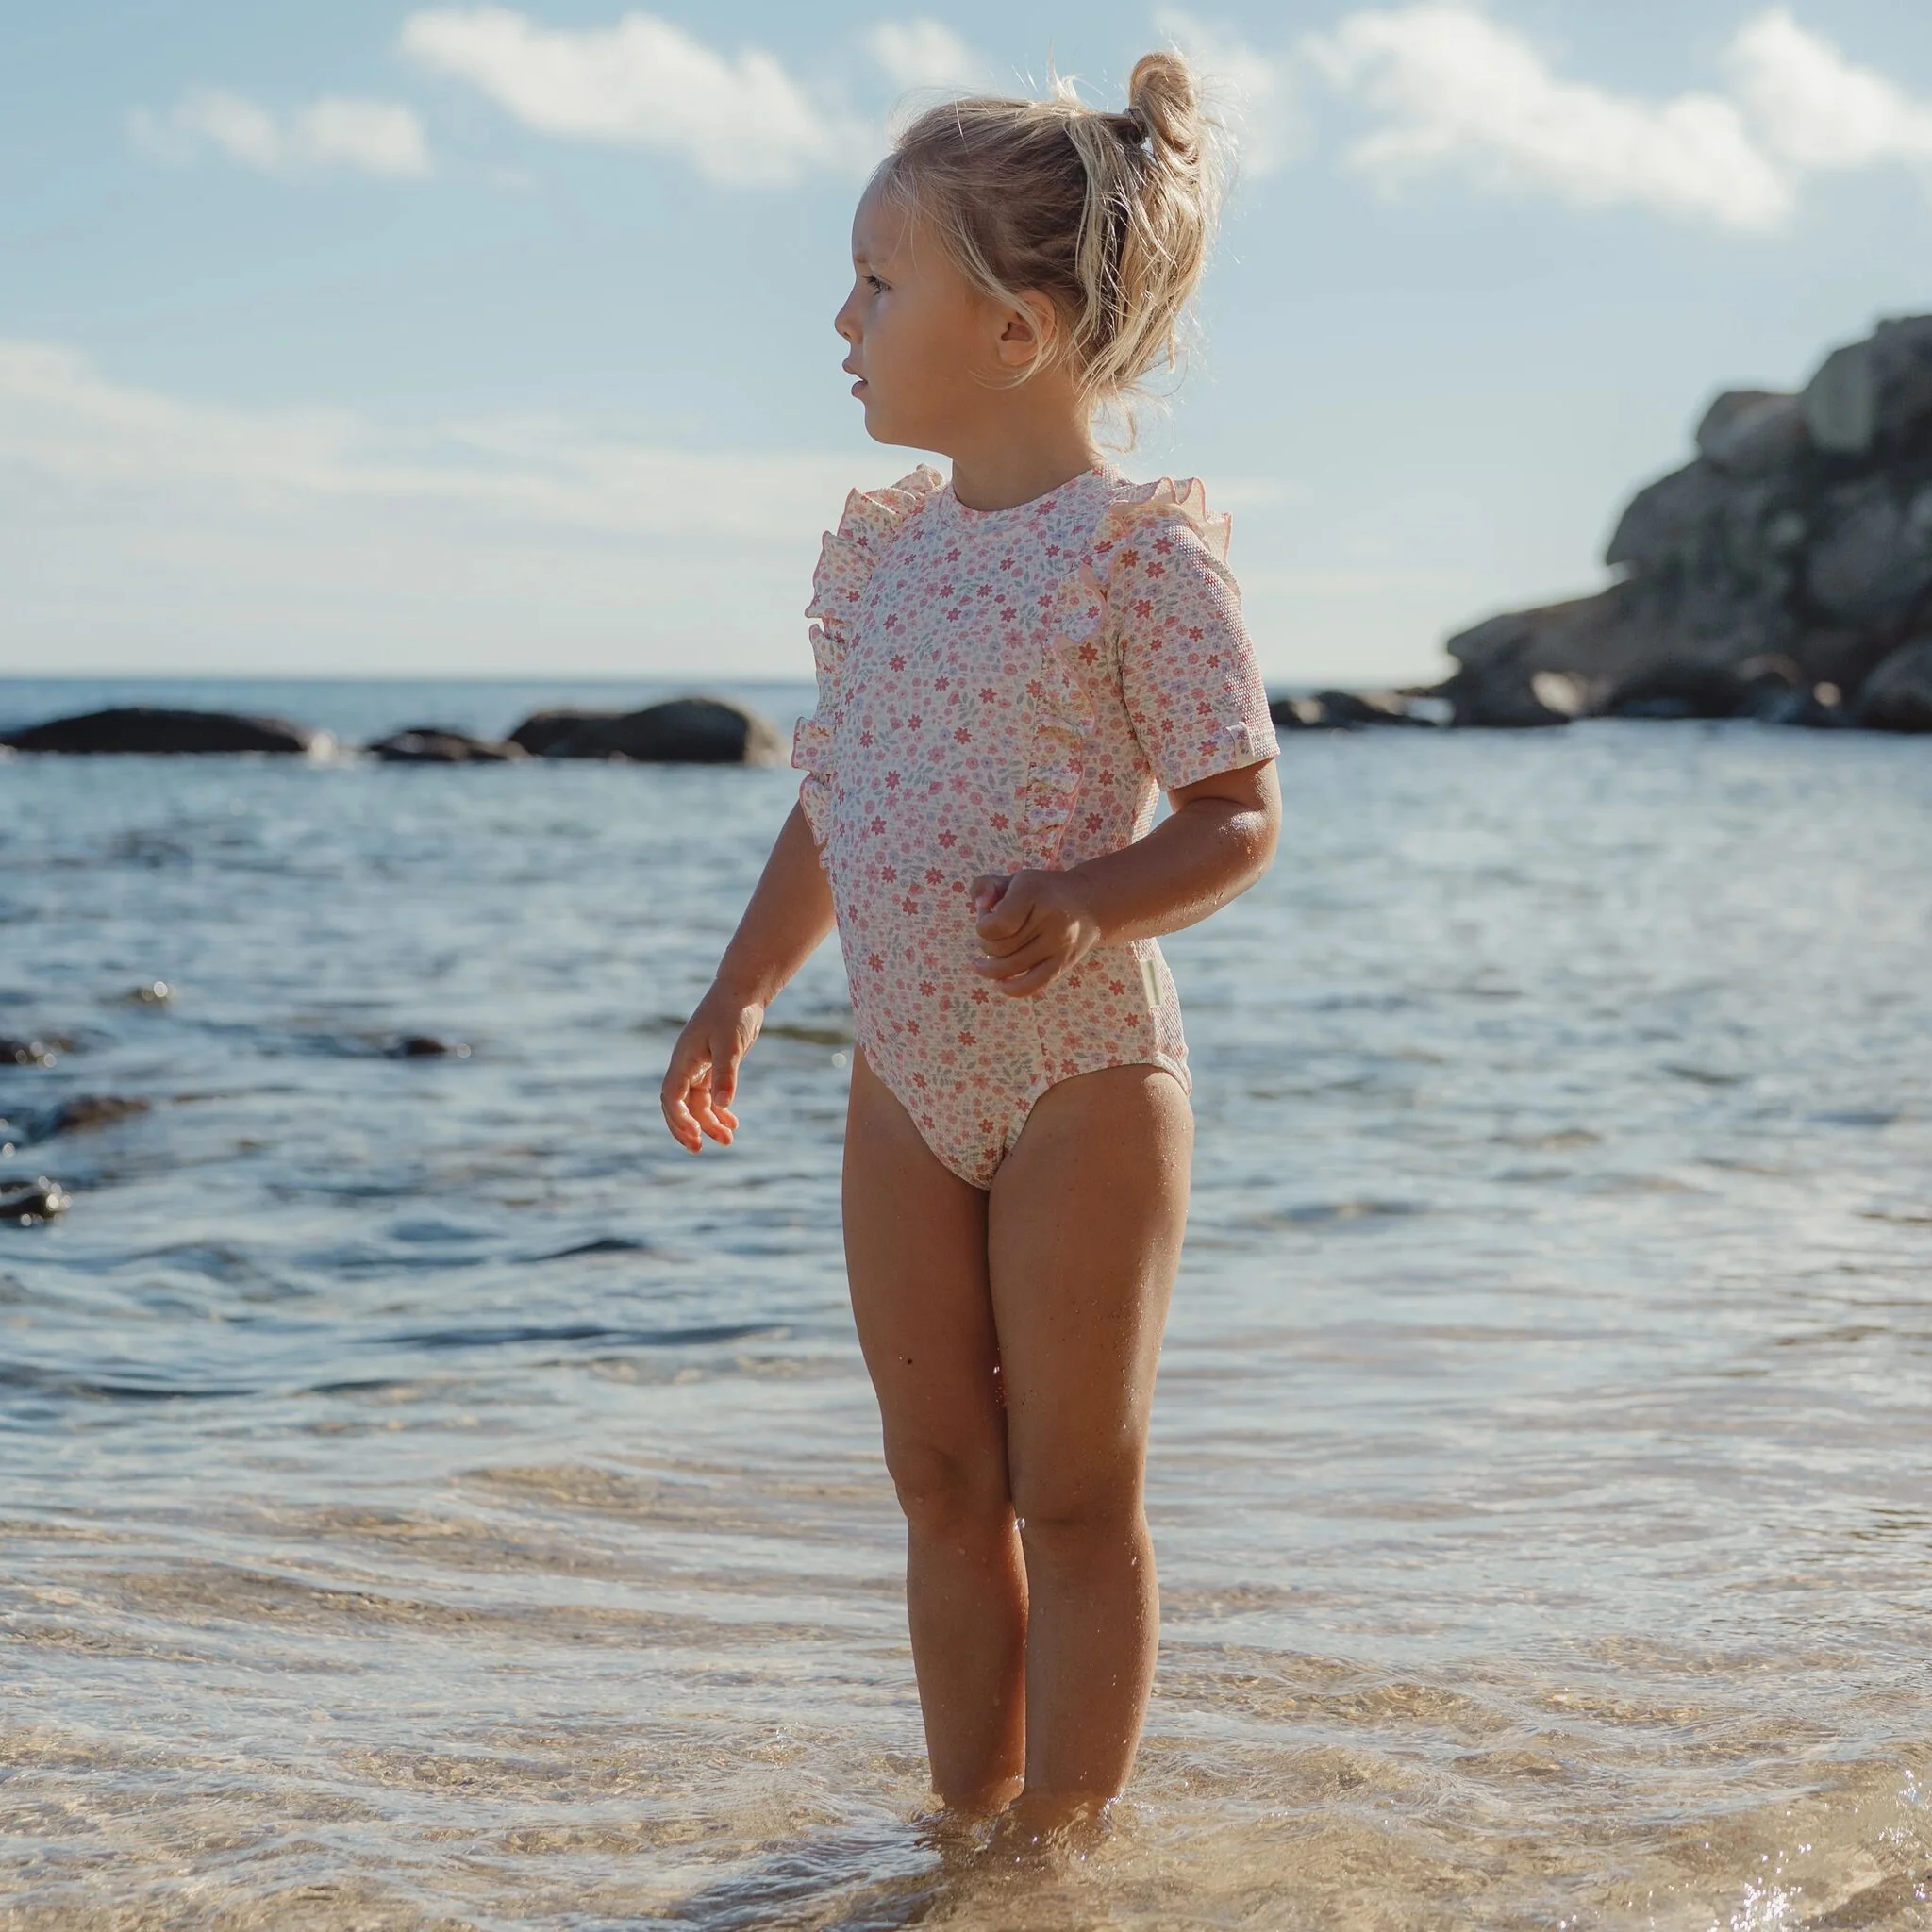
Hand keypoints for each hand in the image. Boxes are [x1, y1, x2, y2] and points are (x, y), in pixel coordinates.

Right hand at [660, 985, 762, 1152]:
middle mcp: (686, 1066)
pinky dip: (719, 1112)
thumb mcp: (730, 1045)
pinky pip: (710, 1097)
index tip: (695, 1135)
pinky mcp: (713, 1067)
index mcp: (683, 1060)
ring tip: (728, 1141)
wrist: (743, 994)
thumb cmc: (733, 1014)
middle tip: (698, 1149)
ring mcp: (698, 1068)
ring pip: (697, 1104)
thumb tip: (723, 1105)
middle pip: (677, 1105)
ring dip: (709, 1123)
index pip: (672, 1096)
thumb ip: (726, 1074)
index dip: (679, 1118)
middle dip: (685, 1128)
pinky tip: (732, 1124)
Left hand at [968, 868, 1103, 998]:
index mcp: (1033, 892)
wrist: (1089, 902)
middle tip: (993, 935)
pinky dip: (1011, 988)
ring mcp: (1058, 943)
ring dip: (991, 968)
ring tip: (985, 962)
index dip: (983, 925)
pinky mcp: (1064, 963)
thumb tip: (979, 903)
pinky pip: (1032, 985)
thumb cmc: (1042, 891)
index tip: (988, 916)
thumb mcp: (1013, 880)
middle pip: (999, 948)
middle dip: (986, 944)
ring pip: (1010, 967)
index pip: (996, 925)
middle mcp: (1049, 918)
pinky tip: (1000, 983)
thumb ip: (985, 885)